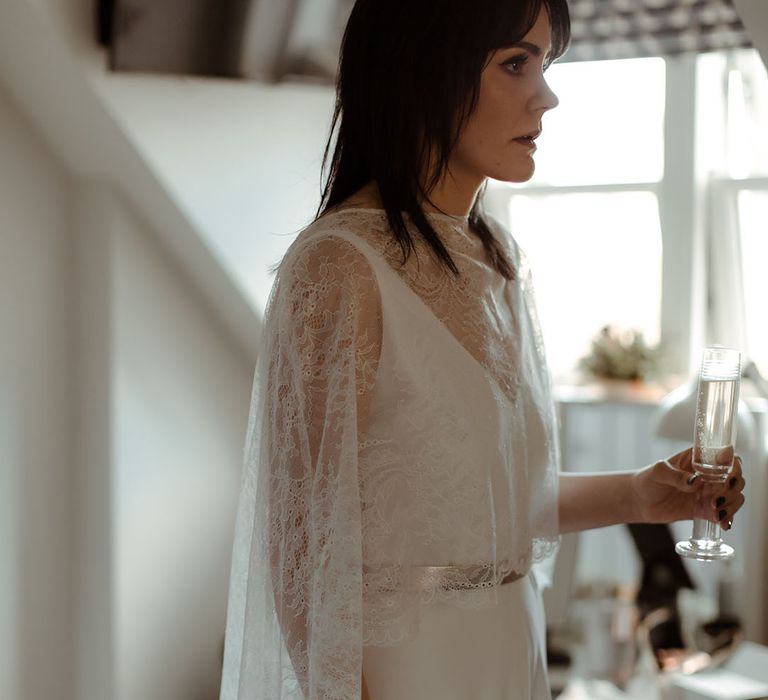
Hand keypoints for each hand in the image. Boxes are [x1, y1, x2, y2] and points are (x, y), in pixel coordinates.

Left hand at [630, 447, 744, 527]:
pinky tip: (722, 524)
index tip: (727, 476)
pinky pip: (724, 515)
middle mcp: (708, 476)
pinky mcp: (705, 511)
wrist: (638, 501)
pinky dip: (727, 519)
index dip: (733, 465)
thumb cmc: (647, 480)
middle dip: (733, 489)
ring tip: (715, 512)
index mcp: (699, 460)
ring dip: (731, 505)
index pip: (727, 457)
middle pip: (736, 479)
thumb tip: (695, 482)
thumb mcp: (658, 472)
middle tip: (716, 499)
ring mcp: (708, 494)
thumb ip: (675, 475)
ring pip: (734, 497)